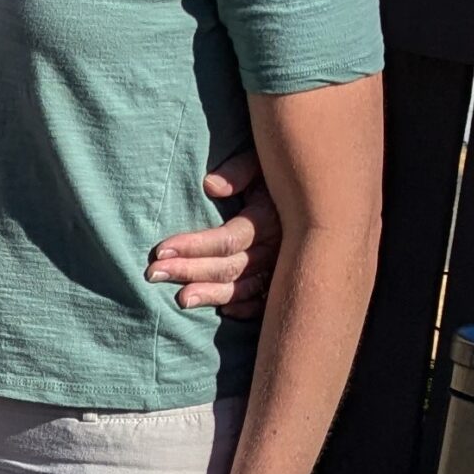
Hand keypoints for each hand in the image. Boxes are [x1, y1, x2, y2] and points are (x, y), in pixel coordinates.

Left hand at [149, 148, 282, 318]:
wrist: (322, 189)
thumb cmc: (281, 170)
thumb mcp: (262, 161)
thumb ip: (239, 171)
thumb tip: (210, 186)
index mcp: (269, 219)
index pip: (228, 239)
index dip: (193, 246)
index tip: (160, 249)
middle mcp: (279, 249)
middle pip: (230, 267)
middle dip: (190, 271)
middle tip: (152, 274)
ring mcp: (286, 268)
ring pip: (245, 288)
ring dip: (211, 295)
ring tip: (180, 300)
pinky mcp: (290, 279)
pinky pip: (268, 301)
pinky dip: (247, 308)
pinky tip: (225, 312)